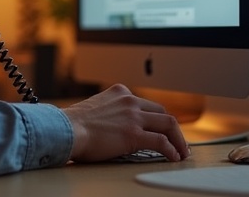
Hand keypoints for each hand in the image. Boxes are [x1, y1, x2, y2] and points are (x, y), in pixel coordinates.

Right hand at [61, 84, 191, 162]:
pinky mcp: (134, 134)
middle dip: (171, 127)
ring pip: (169, 124)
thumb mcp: (94, 107)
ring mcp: (134, 117)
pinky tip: (173, 157)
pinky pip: (161, 142)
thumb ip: (110, 111)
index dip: (156, 118)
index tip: (161, 127)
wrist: (66, 129)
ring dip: (178, 139)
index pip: (146, 104)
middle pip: (162, 112)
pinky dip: (171, 150)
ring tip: (181, 151)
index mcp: (120, 92)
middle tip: (176, 140)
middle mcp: (130, 100)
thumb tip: (115, 126)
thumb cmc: (73, 124)